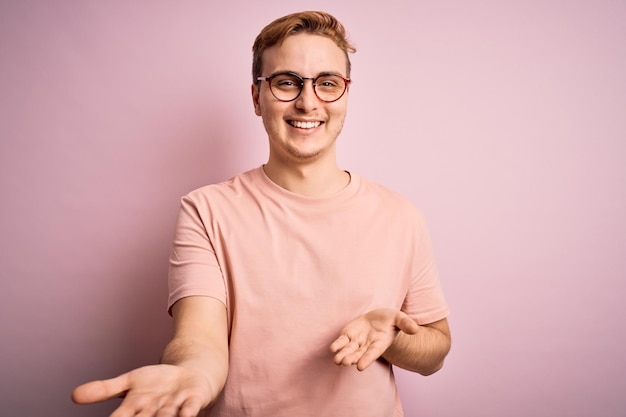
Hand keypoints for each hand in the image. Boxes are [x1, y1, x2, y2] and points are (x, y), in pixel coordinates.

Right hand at [72, 364, 214, 416]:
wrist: (191, 374)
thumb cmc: (158, 384)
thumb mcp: (129, 382)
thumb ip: (104, 390)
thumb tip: (73, 396)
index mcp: (134, 411)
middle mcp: (152, 414)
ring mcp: (173, 409)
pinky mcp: (192, 401)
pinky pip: (189, 409)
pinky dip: (187, 414)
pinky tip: (185, 416)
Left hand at [329, 308, 418, 370]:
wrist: (379, 318)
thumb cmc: (391, 320)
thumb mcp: (399, 319)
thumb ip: (406, 324)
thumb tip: (415, 329)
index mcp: (380, 343)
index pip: (373, 352)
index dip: (367, 359)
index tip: (360, 367)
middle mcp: (367, 345)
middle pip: (359, 354)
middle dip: (352, 358)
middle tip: (345, 363)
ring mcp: (357, 341)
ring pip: (348, 350)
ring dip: (342, 355)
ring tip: (337, 360)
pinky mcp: (348, 335)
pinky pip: (341, 341)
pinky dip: (337, 345)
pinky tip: (332, 348)